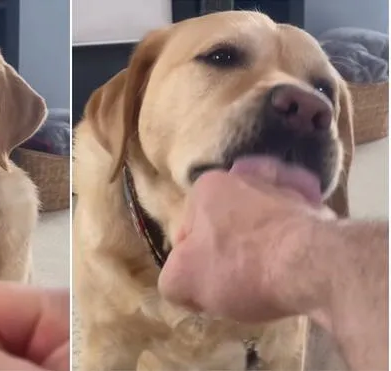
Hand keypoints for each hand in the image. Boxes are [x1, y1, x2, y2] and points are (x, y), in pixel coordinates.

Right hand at [159, 157, 331, 321]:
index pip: (187, 233)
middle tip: (235, 282)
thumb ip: (170, 279)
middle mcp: (244, 176)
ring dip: (258, 243)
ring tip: (267, 275)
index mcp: (206, 187)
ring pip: (259, 221)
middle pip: (224, 223)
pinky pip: (295, 220)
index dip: (192, 264)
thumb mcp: (181, 282)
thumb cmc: (238, 268)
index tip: (207, 286)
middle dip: (226, 249)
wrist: (313, 267)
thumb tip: (184, 281)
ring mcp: (285, 187)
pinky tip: (292, 255)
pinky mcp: (317, 204)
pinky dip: (292, 234)